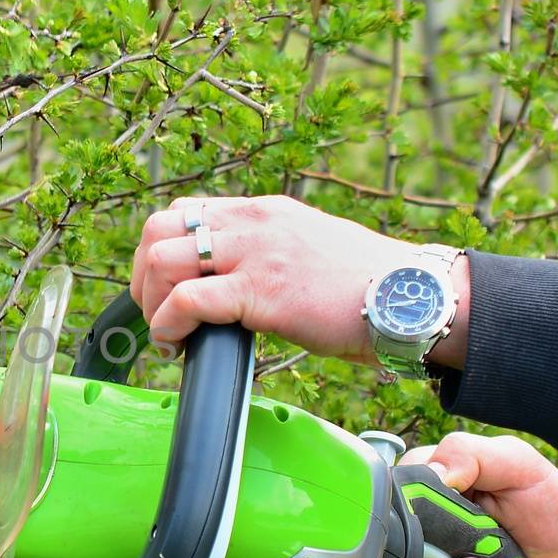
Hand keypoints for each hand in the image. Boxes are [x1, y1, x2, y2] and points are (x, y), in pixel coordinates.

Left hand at [130, 195, 469, 365]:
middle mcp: (252, 223)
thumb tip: (226, 291)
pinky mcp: (263, 290)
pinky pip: (188, 299)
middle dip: (143, 277)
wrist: (414, 298)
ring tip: (169, 335)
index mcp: (261, 212)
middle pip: (157, 229)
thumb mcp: (304, 254)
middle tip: (157, 316)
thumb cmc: (367, 289)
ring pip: (162, 259)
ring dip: (151, 303)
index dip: (157, 253)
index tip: (163, 292)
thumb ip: (263, 258)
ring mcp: (256, 253)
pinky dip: (167, 325)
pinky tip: (178, 345)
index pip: (181, 213)